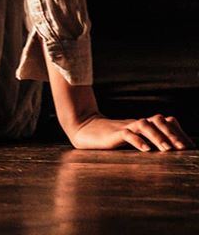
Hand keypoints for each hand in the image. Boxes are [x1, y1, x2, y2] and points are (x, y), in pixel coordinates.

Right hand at [68, 113, 196, 150]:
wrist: (84, 128)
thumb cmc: (108, 136)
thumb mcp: (129, 137)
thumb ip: (143, 138)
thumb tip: (164, 148)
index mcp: (141, 125)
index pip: (163, 123)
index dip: (176, 133)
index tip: (188, 146)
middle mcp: (135, 123)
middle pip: (157, 122)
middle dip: (171, 134)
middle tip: (183, 148)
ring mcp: (124, 127)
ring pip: (143, 125)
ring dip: (157, 137)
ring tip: (167, 150)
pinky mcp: (113, 133)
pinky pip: (126, 134)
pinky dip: (137, 140)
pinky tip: (145, 149)